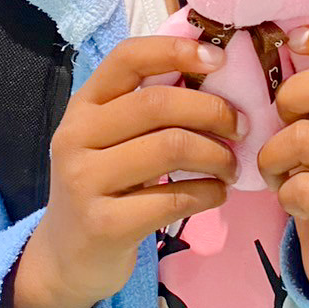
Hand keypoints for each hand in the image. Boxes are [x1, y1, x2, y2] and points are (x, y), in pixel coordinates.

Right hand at [27, 35, 237, 307]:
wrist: (67, 256)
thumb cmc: (106, 185)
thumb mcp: (112, 137)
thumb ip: (148, 105)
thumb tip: (216, 68)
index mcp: (83, 105)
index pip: (127, 57)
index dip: (177, 51)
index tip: (220, 59)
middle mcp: (76, 136)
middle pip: (158, 104)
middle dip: (213, 111)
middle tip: (241, 128)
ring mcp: (84, 181)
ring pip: (171, 148)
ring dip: (217, 155)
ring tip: (231, 167)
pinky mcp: (103, 225)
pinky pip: (173, 198)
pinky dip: (209, 193)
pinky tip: (217, 194)